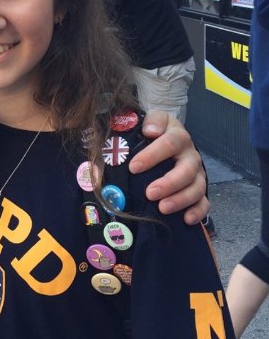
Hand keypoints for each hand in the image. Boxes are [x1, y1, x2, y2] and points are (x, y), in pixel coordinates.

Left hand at [129, 110, 208, 224]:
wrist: (167, 137)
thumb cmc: (154, 130)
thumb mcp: (151, 119)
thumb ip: (150, 121)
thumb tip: (150, 131)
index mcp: (178, 135)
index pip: (169, 143)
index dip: (152, 155)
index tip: (133, 167)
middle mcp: (191, 155)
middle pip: (186, 170)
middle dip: (169, 183)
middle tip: (150, 193)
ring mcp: (198, 173)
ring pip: (197, 188)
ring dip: (181, 199)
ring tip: (163, 208)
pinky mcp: (200, 188)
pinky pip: (204, 202)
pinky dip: (198, 212)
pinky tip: (186, 219)